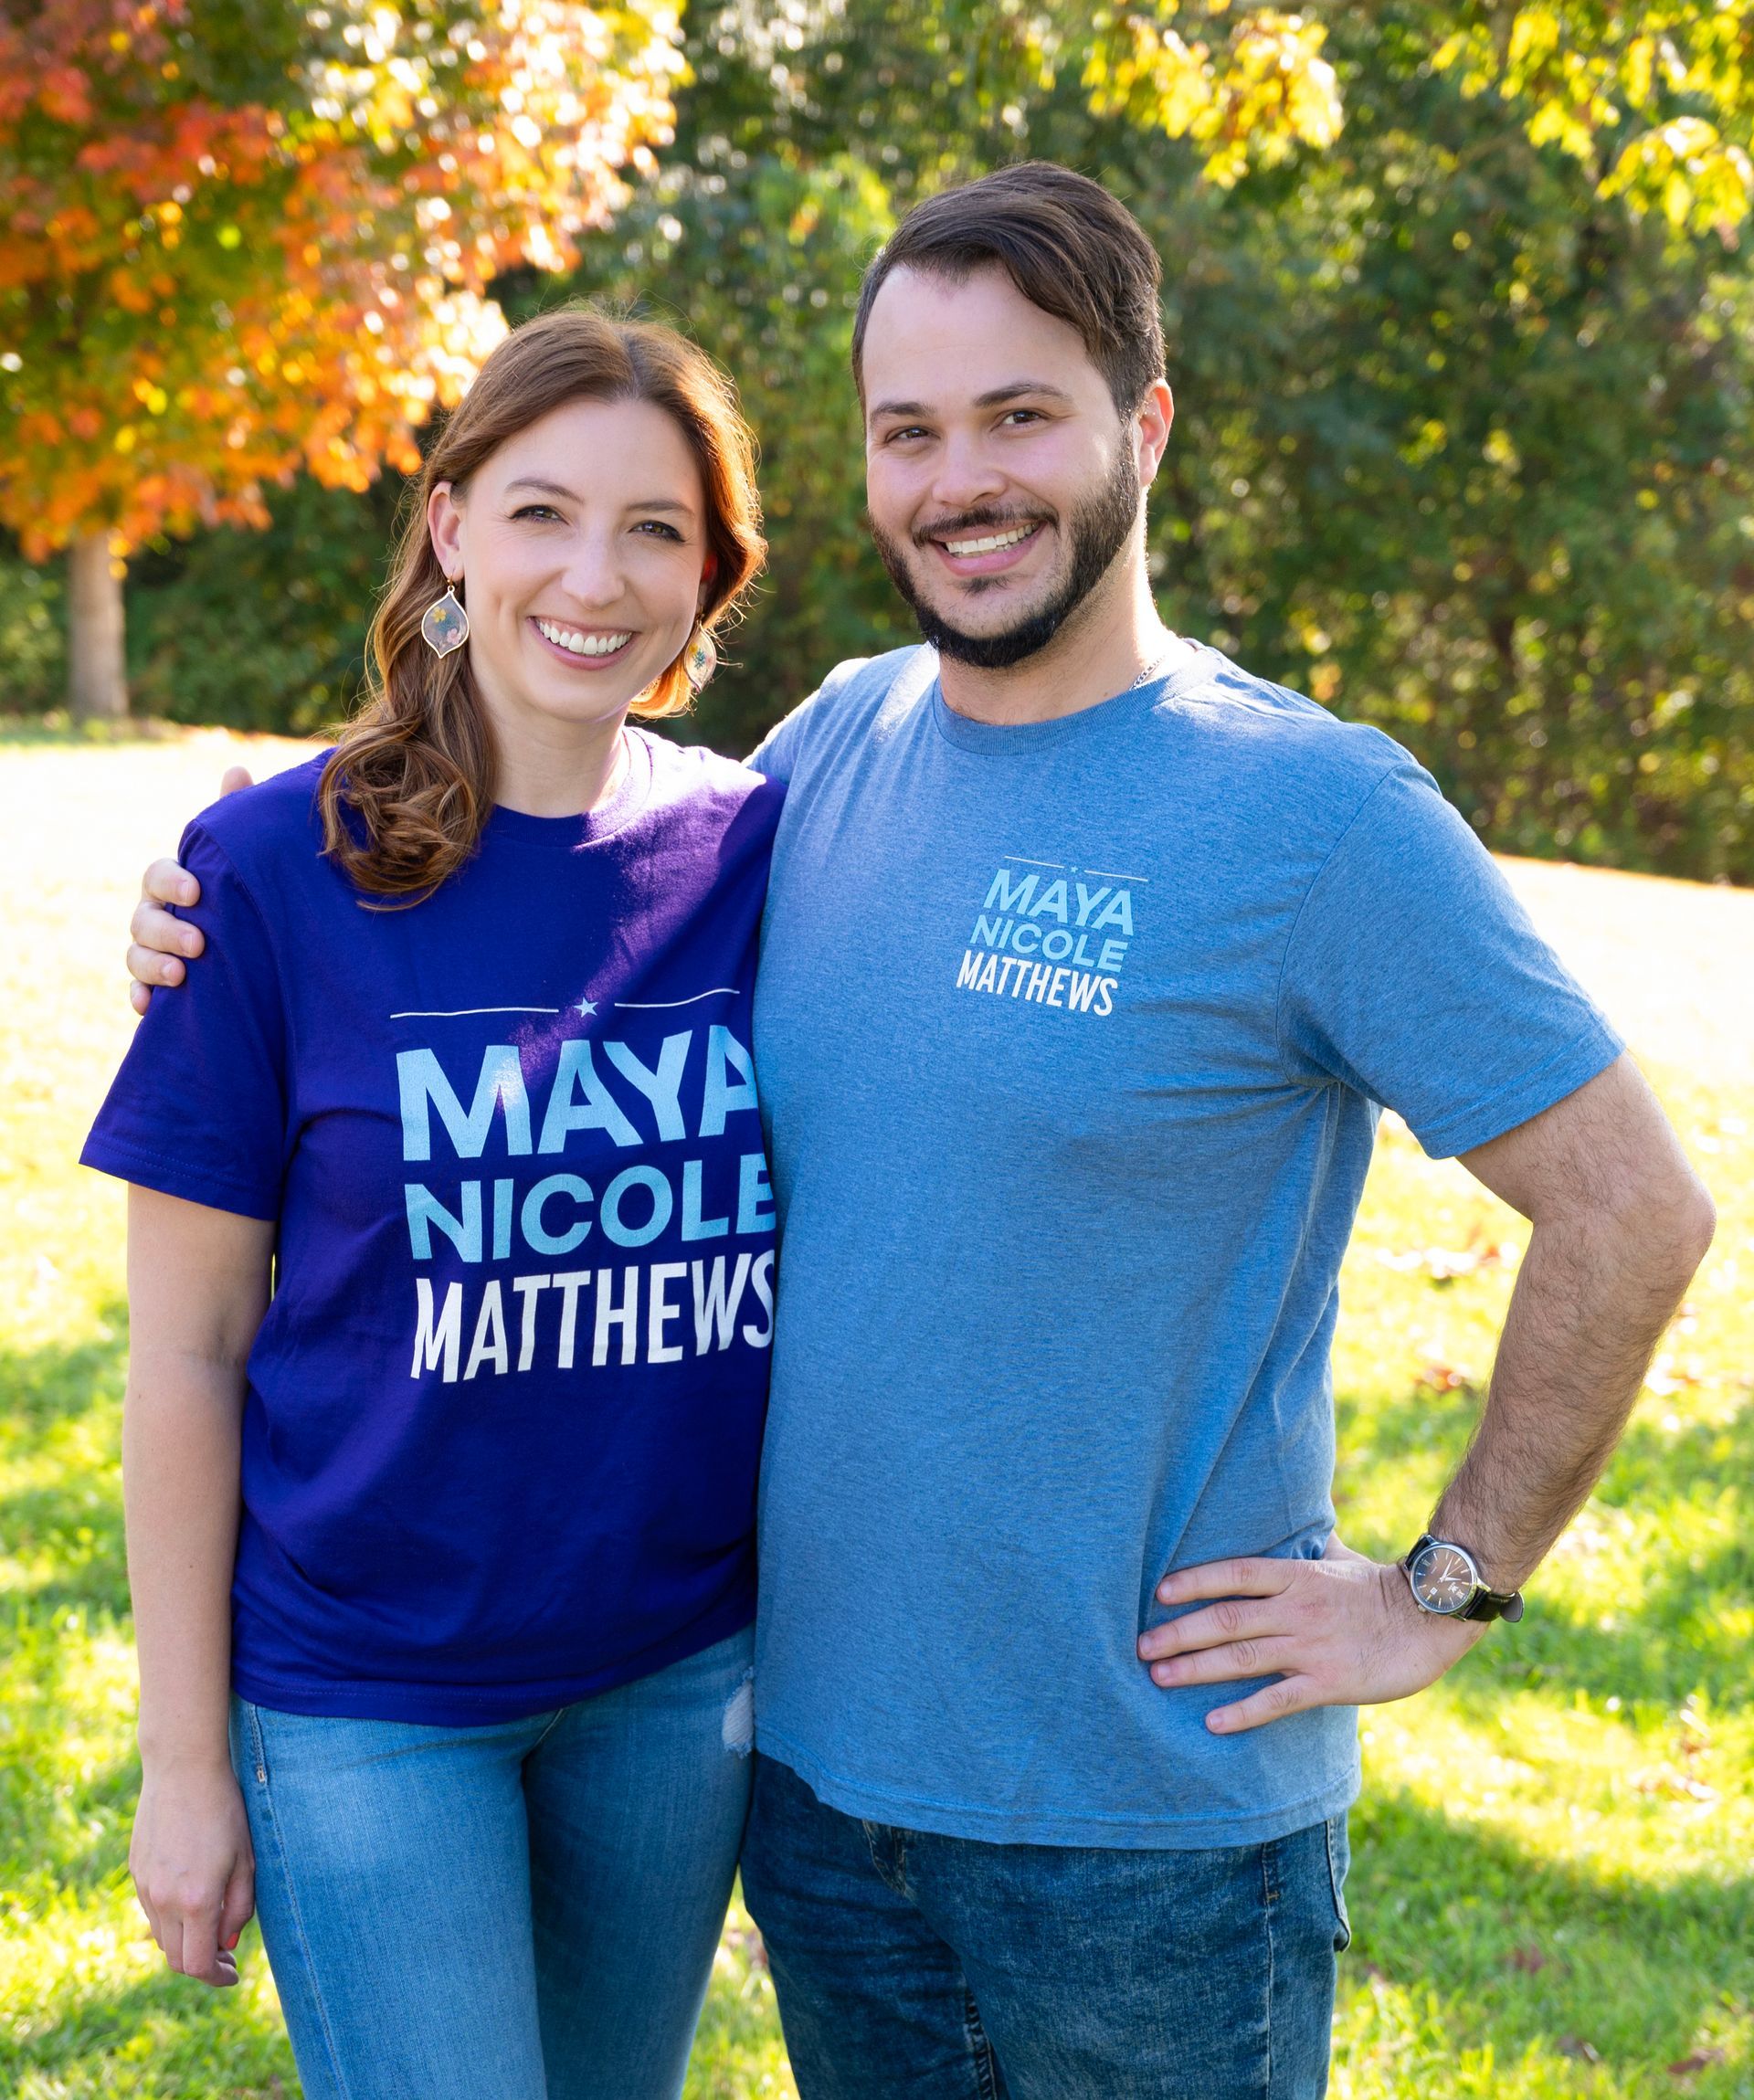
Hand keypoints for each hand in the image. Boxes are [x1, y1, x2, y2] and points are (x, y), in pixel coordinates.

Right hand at [126, 766, 252, 1013]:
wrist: (260, 946)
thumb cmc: (243, 890)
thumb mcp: (242, 858)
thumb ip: (234, 818)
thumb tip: (236, 769)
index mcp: (175, 882)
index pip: (158, 874)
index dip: (171, 881)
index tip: (196, 891)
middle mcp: (156, 914)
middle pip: (143, 918)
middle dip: (166, 930)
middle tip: (198, 943)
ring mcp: (153, 950)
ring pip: (135, 955)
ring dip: (152, 965)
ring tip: (180, 976)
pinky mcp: (158, 986)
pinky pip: (138, 992)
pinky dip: (140, 999)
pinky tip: (148, 1008)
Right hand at [130, 1757, 255, 1985]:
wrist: (182, 1770)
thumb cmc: (224, 1811)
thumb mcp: (246, 1859)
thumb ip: (239, 1907)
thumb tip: (226, 1942)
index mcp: (196, 1901)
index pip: (198, 1965)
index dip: (217, 1977)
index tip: (233, 1974)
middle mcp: (164, 1901)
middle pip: (177, 1958)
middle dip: (202, 1964)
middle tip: (226, 1955)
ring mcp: (145, 1887)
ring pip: (162, 1937)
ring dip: (185, 1942)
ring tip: (211, 1924)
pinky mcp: (137, 1872)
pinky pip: (151, 1911)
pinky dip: (171, 1919)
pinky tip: (191, 1899)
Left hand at [1136, 1532, 1485, 1733]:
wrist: (1432, 1618)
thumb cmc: (1382, 1587)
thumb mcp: (1340, 1559)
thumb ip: (1309, 1548)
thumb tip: (1296, 1525)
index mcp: (1296, 1575)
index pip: (1233, 1573)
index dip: (1194, 1581)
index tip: (1158, 1592)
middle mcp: (1296, 1608)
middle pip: (1225, 1618)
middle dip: (1179, 1632)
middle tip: (1140, 1646)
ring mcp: (1311, 1646)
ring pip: (1242, 1656)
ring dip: (1196, 1668)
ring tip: (1158, 1677)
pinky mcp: (1328, 1682)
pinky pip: (1277, 1698)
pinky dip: (1243, 1711)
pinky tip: (1212, 1722)